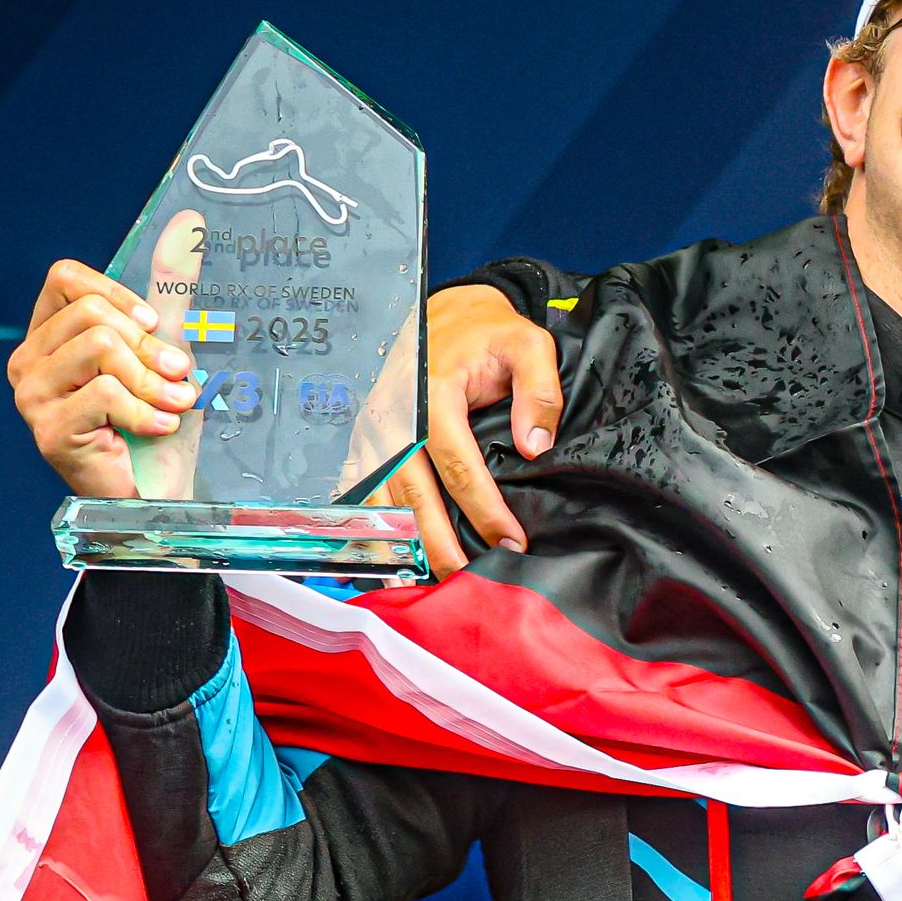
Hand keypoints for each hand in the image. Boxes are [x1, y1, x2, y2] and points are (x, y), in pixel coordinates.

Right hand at [6, 258, 197, 497]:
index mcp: (49, 336)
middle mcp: (29, 361)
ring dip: (152, 380)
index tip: (156, 326)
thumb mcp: (168, 350)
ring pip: (99, 347)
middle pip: (91, 314)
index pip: (65, 278)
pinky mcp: (48, 429)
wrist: (159, 496)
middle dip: (150, 347)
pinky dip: (145, 412)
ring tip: (172, 406)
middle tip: (177, 378)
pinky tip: (156, 430)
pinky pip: (104, 393)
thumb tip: (188, 223)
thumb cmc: (159, 426)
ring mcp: (31, 396)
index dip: (119, 295)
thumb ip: (172, 290)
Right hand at [388, 281, 563, 575]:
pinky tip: (387, 566)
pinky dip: (372, 531)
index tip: (511, 543)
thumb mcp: (527, 344)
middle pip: (412, 493)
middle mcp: (393, 417)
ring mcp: (372, 432)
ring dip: (403, 546)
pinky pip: (362, 494)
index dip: (483, 509)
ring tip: (430, 585)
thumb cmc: (487, 333)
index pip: (458, 464)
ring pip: (383, 500)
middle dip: (438, 544)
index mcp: (431, 393)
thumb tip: (535, 447)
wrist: (444, 314)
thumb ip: (538, 391)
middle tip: (468, 584)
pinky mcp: (365, 443)